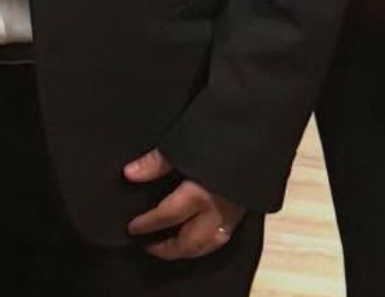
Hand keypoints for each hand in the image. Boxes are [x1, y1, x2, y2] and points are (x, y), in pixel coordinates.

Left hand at [123, 149, 244, 260]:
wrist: (255, 133)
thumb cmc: (219, 137)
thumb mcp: (183, 144)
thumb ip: (155, 162)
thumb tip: (129, 174)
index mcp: (199, 195)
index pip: (168, 216)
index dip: (148, 224)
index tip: (132, 229)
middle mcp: (217, 211)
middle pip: (190, 241)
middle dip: (168, 249)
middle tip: (148, 247)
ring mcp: (233, 215)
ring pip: (209, 245)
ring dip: (188, 251)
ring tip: (170, 249)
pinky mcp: (244, 212)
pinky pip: (223, 238)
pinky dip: (206, 244)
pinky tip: (196, 240)